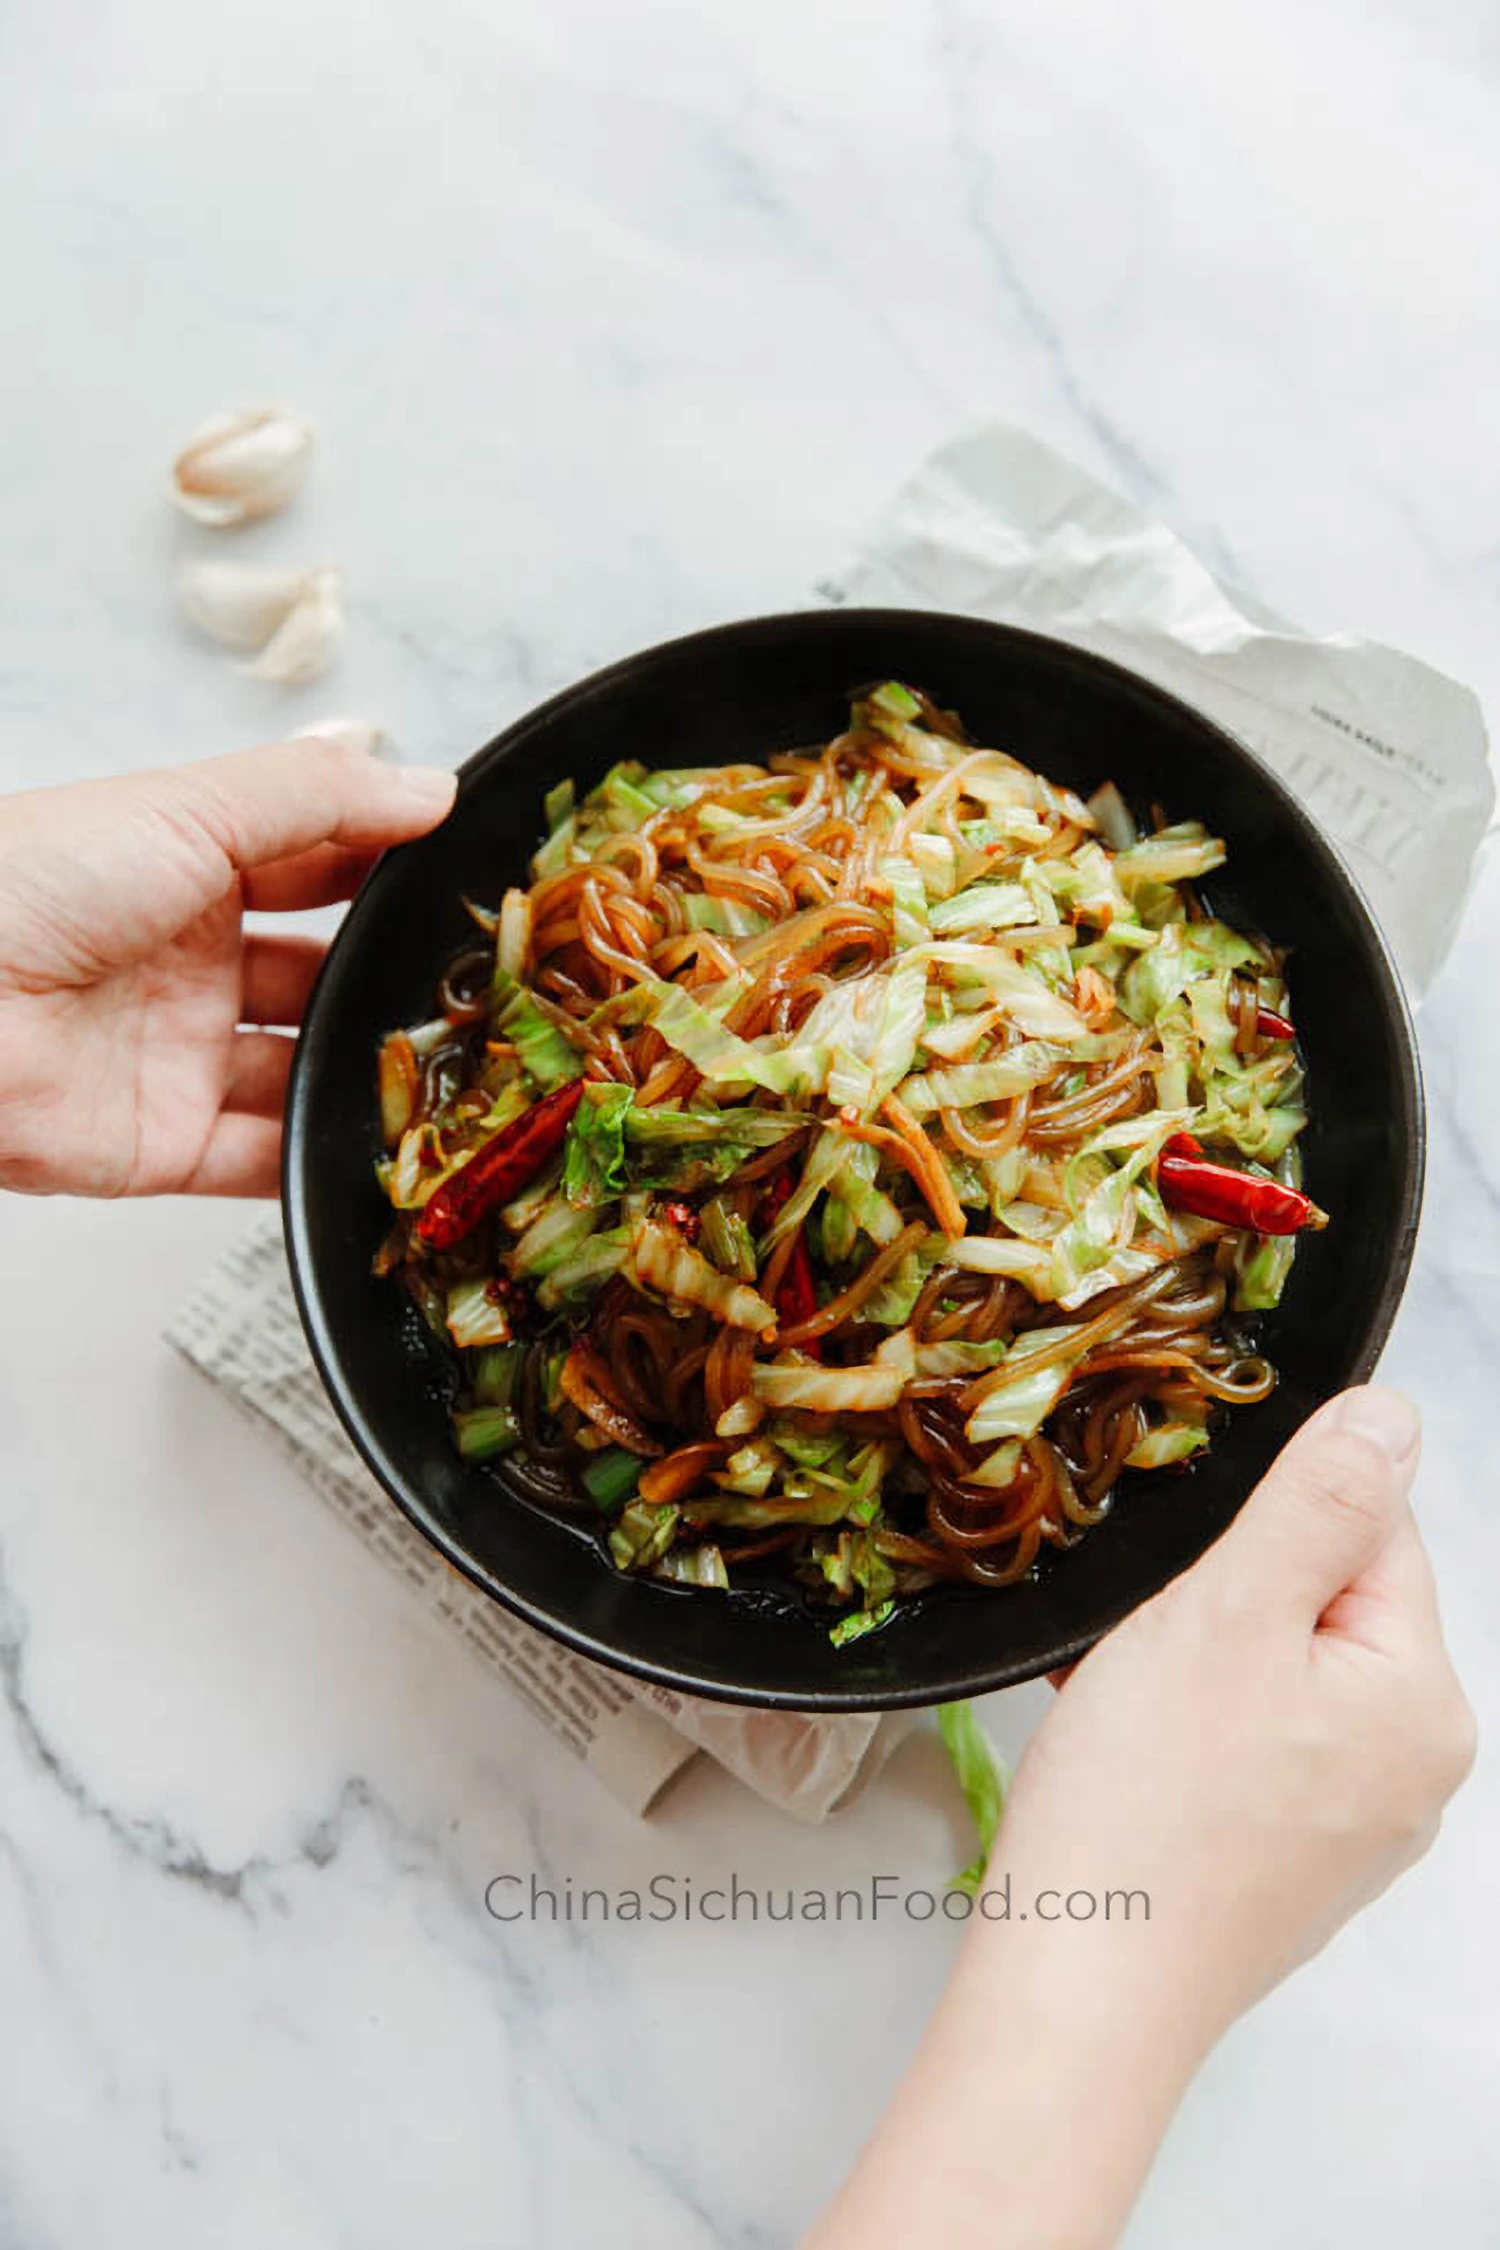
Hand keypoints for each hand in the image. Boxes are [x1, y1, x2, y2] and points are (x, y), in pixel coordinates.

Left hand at [0, 730, 455, 1197]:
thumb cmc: (28, 884)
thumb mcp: (188, 810)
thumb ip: (318, 797)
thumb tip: (433, 787)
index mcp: (187, 873)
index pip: (315, 869)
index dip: (386, 872)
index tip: (472, 877)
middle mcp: (188, 967)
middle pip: (318, 979)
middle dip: (388, 982)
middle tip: (479, 984)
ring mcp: (179, 1059)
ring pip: (302, 1072)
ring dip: (368, 1072)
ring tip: (456, 1067)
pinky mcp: (164, 1145)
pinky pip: (263, 1160)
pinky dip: (324, 1158)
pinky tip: (390, 1147)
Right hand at [1004, 1385, 1474, 2033]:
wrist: (1077, 1994)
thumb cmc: (1146, 1807)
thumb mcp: (1229, 1613)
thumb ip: (1318, 1502)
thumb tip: (1392, 1416)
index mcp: (1425, 1701)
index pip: (1372, 1531)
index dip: (1265, 1521)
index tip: (1185, 1563)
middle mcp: (1412, 1768)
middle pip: (1322, 1600)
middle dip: (1221, 1592)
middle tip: (1141, 1637)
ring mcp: (1349, 1825)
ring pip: (1270, 1670)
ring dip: (1189, 1653)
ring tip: (1118, 1694)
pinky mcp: (1284, 1862)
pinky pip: (1244, 1743)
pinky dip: (1180, 1723)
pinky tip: (1118, 1742)